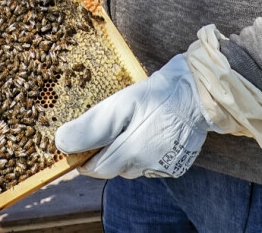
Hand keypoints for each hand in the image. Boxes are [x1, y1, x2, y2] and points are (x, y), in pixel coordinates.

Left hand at [54, 54, 212, 178]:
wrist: (199, 93)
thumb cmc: (157, 94)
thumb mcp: (119, 103)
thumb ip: (91, 126)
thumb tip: (62, 142)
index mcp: (130, 152)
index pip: (96, 169)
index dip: (84, 159)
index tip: (78, 148)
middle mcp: (146, 166)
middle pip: (115, 168)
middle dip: (106, 153)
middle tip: (106, 131)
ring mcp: (163, 167)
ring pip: (134, 166)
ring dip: (127, 153)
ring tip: (131, 127)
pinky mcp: (177, 164)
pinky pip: (153, 164)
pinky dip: (146, 152)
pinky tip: (150, 133)